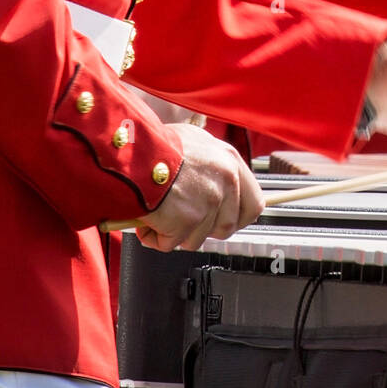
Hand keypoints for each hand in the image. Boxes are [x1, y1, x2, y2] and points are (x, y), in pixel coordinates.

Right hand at [132, 122, 263, 252]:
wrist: (132, 153)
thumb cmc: (156, 145)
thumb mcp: (194, 143)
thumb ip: (211, 166)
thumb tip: (215, 185)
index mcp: (230, 161)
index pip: (254, 204)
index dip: (237, 217)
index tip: (222, 220)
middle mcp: (226, 181)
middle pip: (227, 227)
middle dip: (203, 229)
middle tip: (183, 218)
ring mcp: (209, 202)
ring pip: (197, 239)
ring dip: (176, 233)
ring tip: (160, 212)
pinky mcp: (188, 220)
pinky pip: (171, 243)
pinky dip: (156, 237)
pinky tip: (148, 218)